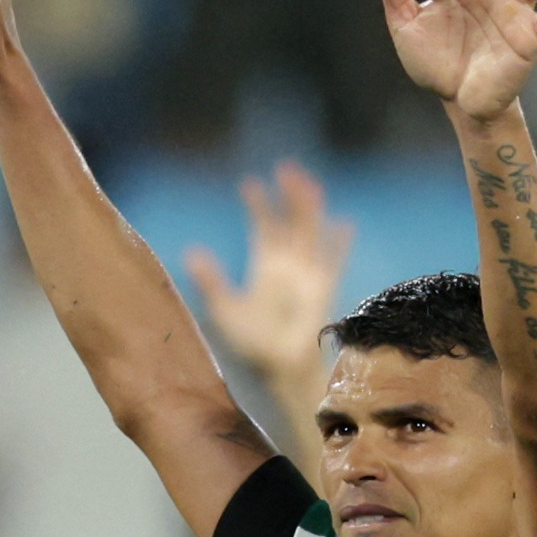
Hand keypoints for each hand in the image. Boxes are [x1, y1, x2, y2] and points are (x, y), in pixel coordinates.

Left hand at [183, 161, 351, 405]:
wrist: (278, 368)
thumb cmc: (252, 343)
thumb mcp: (223, 309)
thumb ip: (211, 281)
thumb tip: (192, 252)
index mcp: (266, 267)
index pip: (264, 227)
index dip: (259, 205)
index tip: (249, 183)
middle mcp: (289, 266)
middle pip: (291, 222)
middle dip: (289, 196)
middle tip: (286, 167)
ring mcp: (307, 276)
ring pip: (311, 233)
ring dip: (310, 209)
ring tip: (308, 184)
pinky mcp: (322, 290)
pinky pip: (334, 263)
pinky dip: (339, 245)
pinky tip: (344, 225)